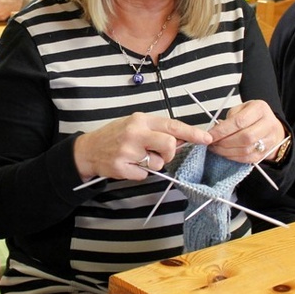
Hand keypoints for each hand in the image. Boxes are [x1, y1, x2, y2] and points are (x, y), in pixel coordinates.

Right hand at [72, 112, 212, 181]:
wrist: (88, 149)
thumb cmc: (115, 136)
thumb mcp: (135, 125)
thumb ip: (157, 130)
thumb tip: (182, 139)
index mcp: (140, 119)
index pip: (172, 125)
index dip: (191, 133)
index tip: (206, 138)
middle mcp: (135, 133)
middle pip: (169, 145)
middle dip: (169, 153)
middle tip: (160, 154)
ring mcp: (128, 151)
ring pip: (158, 163)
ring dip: (152, 164)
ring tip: (137, 157)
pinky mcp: (123, 167)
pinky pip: (145, 174)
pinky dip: (140, 172)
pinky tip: (129, 165)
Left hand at [207, 100, 286, 162]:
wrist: (271, 127)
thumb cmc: (254, 116)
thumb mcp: (242, 108)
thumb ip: (230, 117)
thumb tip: (216, 129)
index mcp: (260, 109)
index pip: (239, 121)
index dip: (222, 130)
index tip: (210, 134)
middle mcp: (267, 124)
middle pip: (245, 137)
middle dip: (224, 142)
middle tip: (213, 143)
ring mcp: (269, 140)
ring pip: (246, 150)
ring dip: (227, 151)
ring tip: (216, 148)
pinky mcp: (265, 153)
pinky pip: (248, 159)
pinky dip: (234, 157)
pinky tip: (225, 153)